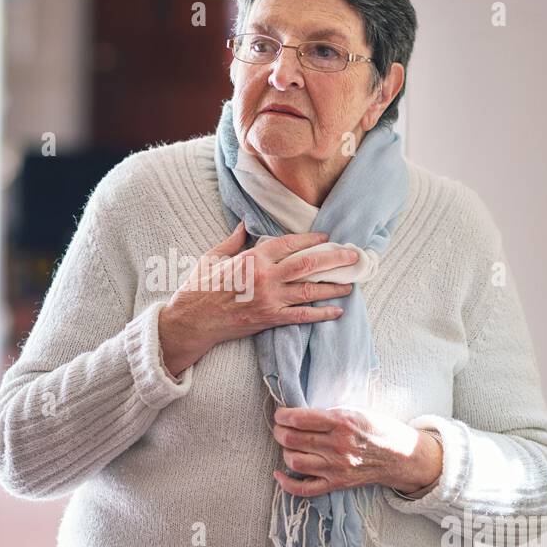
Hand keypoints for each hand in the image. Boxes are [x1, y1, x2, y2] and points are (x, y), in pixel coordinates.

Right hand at [157, 224, 359, 376]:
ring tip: (351, 283)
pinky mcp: (269, 319)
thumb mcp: (213, 256)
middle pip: (308, 264)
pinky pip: (301, 316)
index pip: (289, 244)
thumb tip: (244, 224)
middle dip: (334, 259)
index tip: (327, 238)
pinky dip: (321, 314)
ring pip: (309, 290)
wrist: (192, 321)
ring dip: (333, 286)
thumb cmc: (199, 287)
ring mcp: (269, 299)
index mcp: (252, 257)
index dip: (311, 239)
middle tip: (354, 256)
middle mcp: (265, 277)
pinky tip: (336, 311)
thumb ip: (233, 240)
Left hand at [271, 406, 442, 497]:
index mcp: (342, 423)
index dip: (282, 415)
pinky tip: (280, 473)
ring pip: (294, 461)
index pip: (299, 419)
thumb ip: (329, 413)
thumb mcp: (356, 411)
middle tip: (280, 427)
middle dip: (279, 431)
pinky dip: (287, 483)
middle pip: (291, 439)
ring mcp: (336, 468)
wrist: (402, 456)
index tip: (281, 414)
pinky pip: (304, 489)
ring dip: (284, 451)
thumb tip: (298, 414)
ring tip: (288, 445)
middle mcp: (337, 446)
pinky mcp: (337, 484)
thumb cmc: (379, 429)